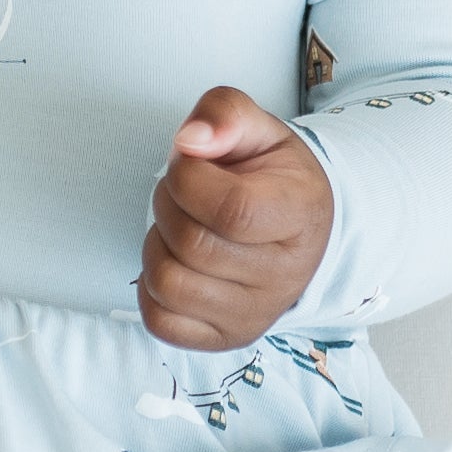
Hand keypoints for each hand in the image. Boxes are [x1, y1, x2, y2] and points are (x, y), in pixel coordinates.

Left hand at [141, 86, 332, 350]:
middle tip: (181, 192)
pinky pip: (160, 321)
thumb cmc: (271, 178)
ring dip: (157, 245)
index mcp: (299, 215)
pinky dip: (151, 288)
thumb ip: (224, 114)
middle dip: (167, 205)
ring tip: (180, 227)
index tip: (189, 164)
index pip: (231, 210)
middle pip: (192, 245)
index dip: (189, 179)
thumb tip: (190, 140)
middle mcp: (284, 275)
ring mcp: (255, 314)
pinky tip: (176, 263)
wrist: (299, 232)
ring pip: (168, 284)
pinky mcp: (225, 338)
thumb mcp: (258, 129)